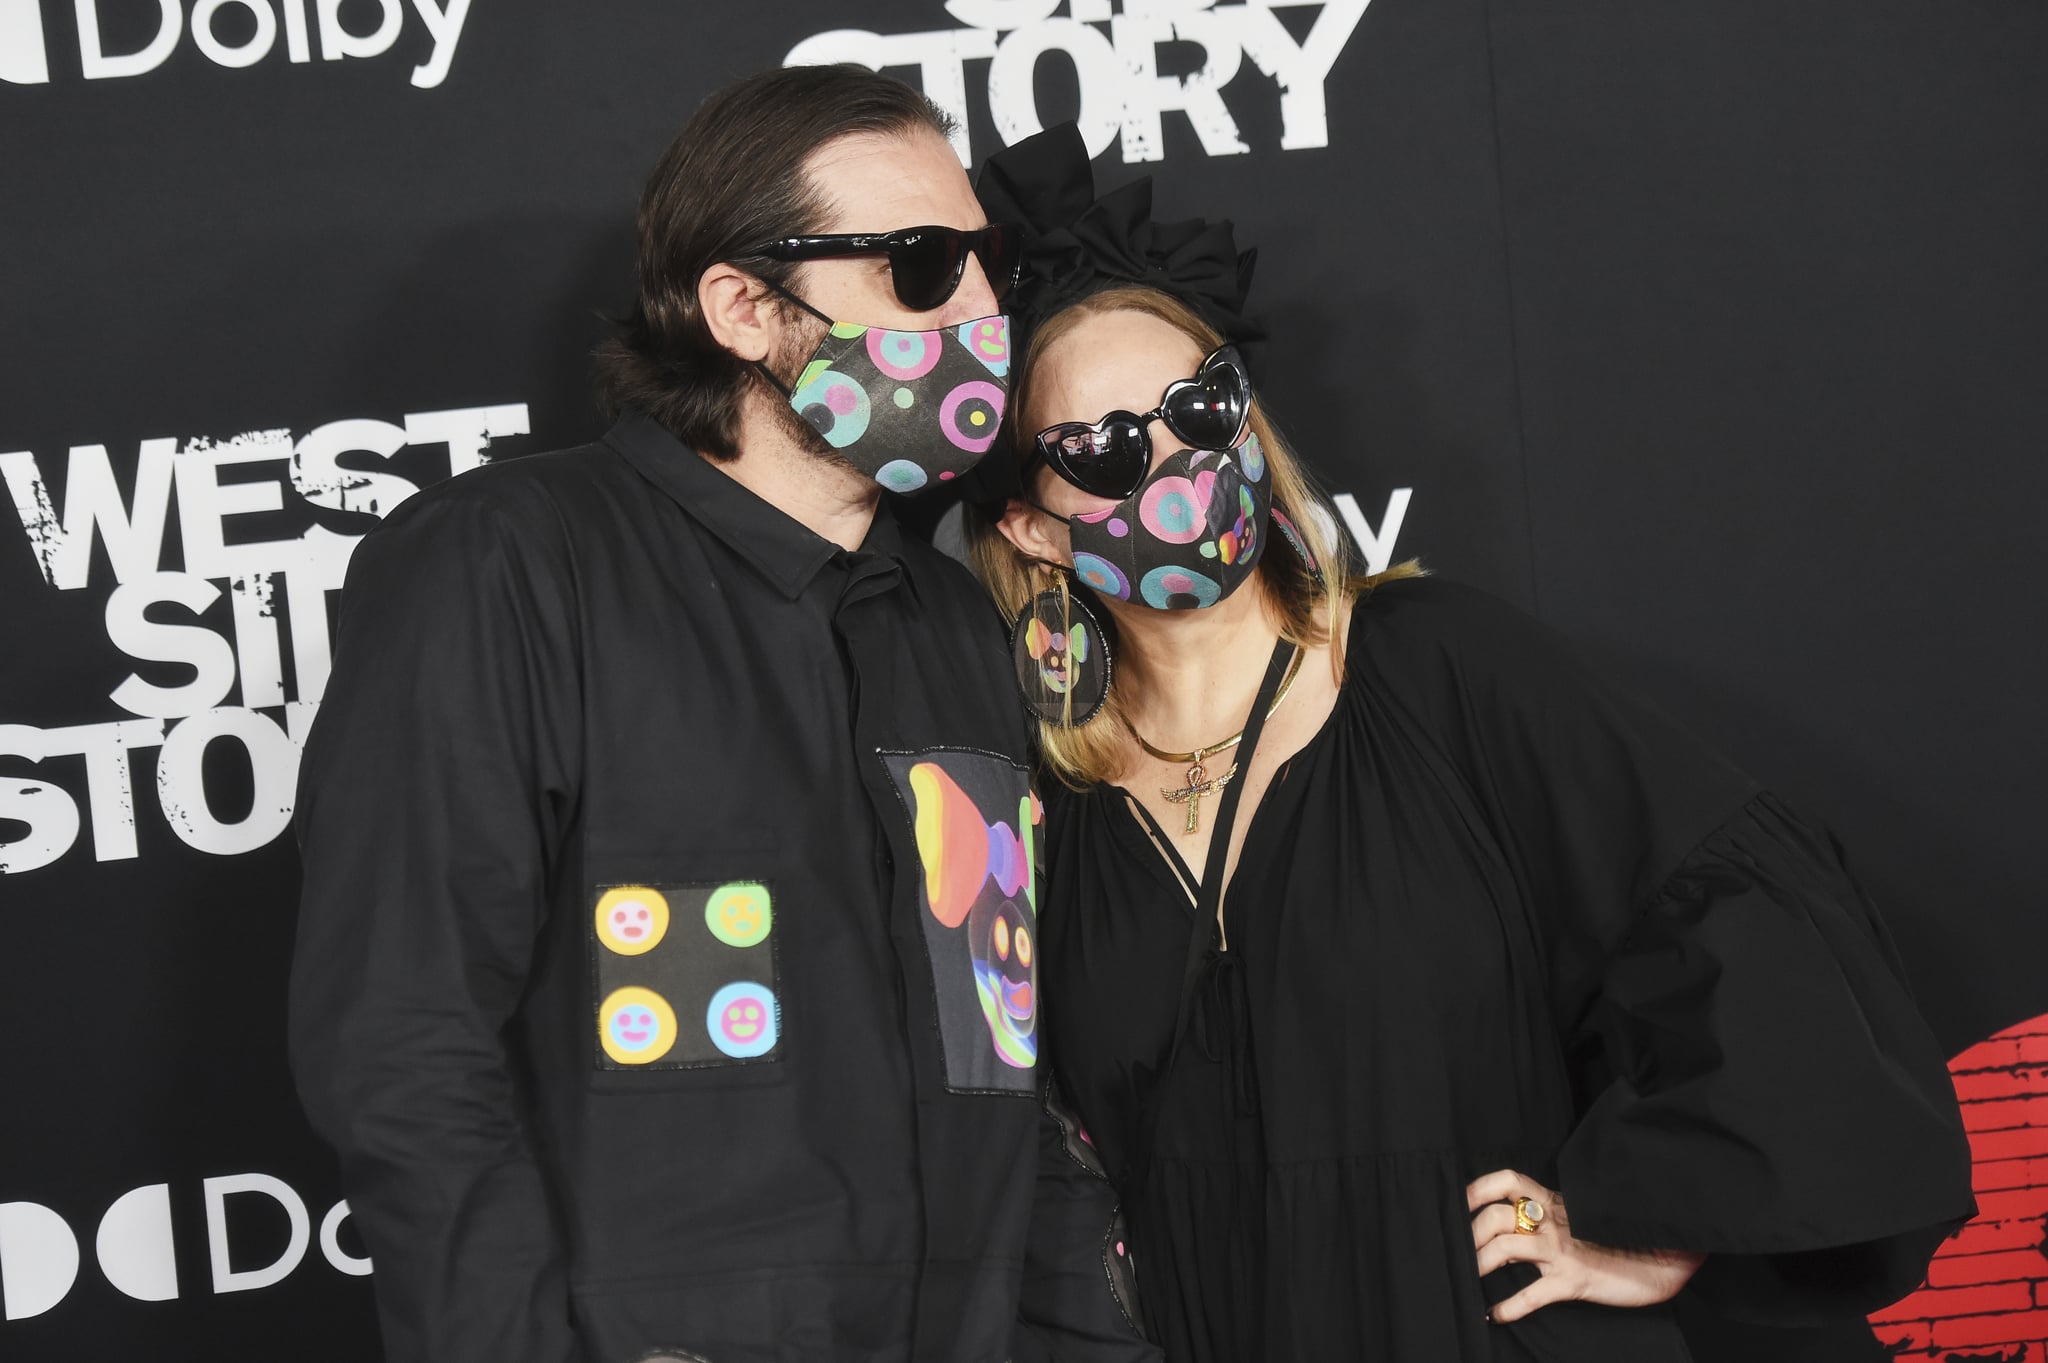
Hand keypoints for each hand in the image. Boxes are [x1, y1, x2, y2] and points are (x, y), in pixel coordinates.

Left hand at [1465, 1169, 1704, 1322]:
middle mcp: (1554, 1221)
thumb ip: (1543, 1219)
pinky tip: (1494, 1315)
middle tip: (1456, 1252)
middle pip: (1496, 1216)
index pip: (1508, 1180)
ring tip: (1466, 1279)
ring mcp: (1563, 1250)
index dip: (1478, 1187)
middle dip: (1469, 1234)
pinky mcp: (1574, 1280)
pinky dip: (1508, 1307)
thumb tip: (1501, 1231)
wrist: (1663, 1260)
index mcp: (1554, 1202)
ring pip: (1506, 1247)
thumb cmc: (1616, 1240)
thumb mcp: (1577, 1218)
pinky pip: (1532, 1294)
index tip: (1458, 1202)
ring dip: (1479, 1263)